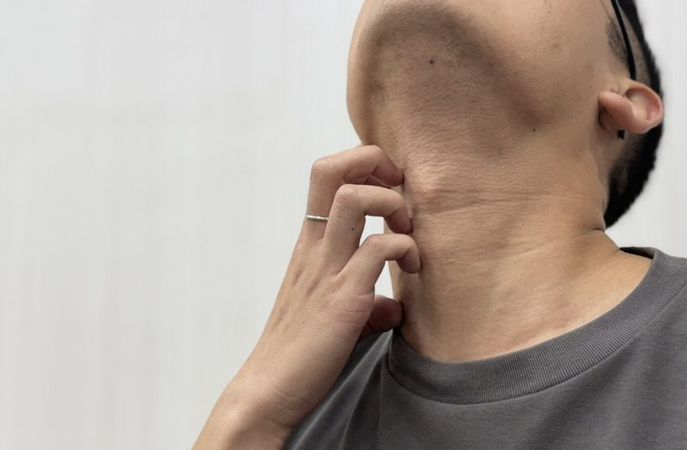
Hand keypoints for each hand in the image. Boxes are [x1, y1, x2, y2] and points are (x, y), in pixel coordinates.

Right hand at [194, 145, 419, 448]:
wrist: (270, 390)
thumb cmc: (302, 352)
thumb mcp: (334, 314)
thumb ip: (367, 301)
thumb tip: (396, 307)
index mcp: (310, 245)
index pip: (326, 176)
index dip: (362, 164)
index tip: (390, 186)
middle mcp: (314, 247)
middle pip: (331, 169)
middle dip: (373, 161)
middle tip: (399, 189)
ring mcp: (326, 269)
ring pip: (353, 198)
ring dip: (391, 203)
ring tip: (407, 229)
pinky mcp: (342, 297)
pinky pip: (378, 249)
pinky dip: (403, 248)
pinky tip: (412, 268)